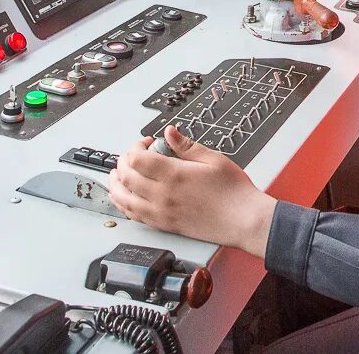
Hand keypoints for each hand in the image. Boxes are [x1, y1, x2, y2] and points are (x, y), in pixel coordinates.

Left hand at [108, 125, 276, 255]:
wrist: (243, 220)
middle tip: (132, 155)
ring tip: (116, 175)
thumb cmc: (233, 191)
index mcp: (174, 175)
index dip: (136, 146)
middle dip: (123, 161)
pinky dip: (122, 204)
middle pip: (126, 176)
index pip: (137, 158)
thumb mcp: (213, 159)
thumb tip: (169, 133)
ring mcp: (160, 213)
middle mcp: (162, 195)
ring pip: (123, 198)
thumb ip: (186, 145)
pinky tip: (123, 198)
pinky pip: (133, 215)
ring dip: (115, 184)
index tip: (147, 142)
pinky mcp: (163, 225)